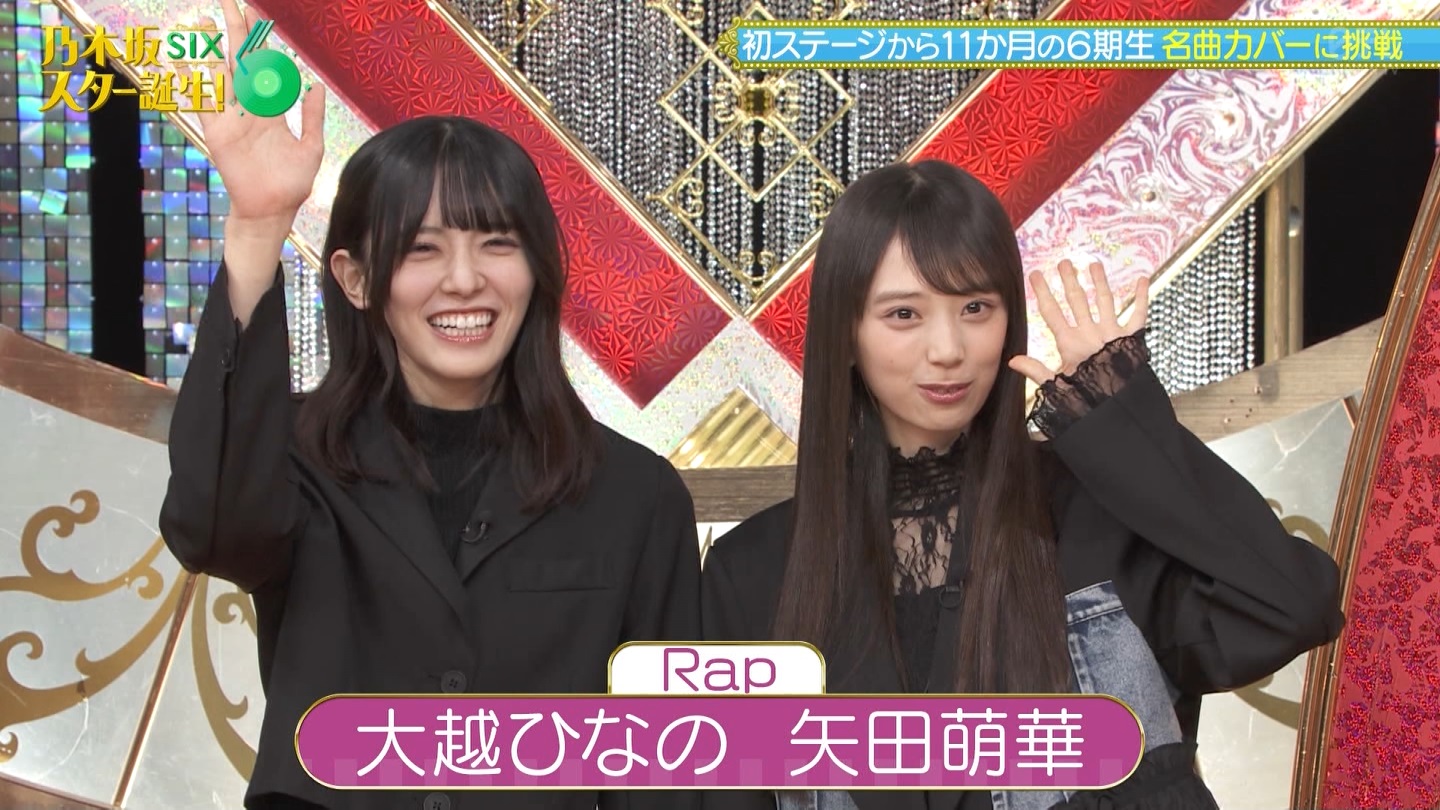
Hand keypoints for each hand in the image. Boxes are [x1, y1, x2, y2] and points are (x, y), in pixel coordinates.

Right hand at [191, 0, 325, 230]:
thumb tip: (315, 84)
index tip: (256, 15)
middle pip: (240, 62)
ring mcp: (231, 118)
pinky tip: (179, 60)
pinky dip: (190, 81)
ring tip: (202, 21)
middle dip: (236, 33)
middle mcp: (249, 109)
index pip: (265, 67)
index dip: (261, 42)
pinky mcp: (217, 131)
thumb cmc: (292, 183)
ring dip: (210, 48)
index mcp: (272, 110)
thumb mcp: (311, 146)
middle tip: (229, 2)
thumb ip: (312, 116)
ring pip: (218, 75)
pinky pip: (202, 102)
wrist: (273, 210)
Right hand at [1008, 260, 1148, 385]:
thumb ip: (1036, 371)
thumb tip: (1012, 361)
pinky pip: (1138, 313)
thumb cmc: (1087, 399)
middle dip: (1069, 280)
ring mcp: (1112, 332)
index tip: (1035, 275)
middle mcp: (1090, 333)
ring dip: (1098, 281)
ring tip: (1093, 264)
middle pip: (1077, 300)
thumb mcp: (1057, 386)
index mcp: (1070, 343)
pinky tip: (1143, 279)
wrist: (1118, 407)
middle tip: (1064, 263)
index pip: (1051, 312)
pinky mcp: (1132, 338)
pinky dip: (1142, 296)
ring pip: (1104, 300)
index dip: (1042, 291)